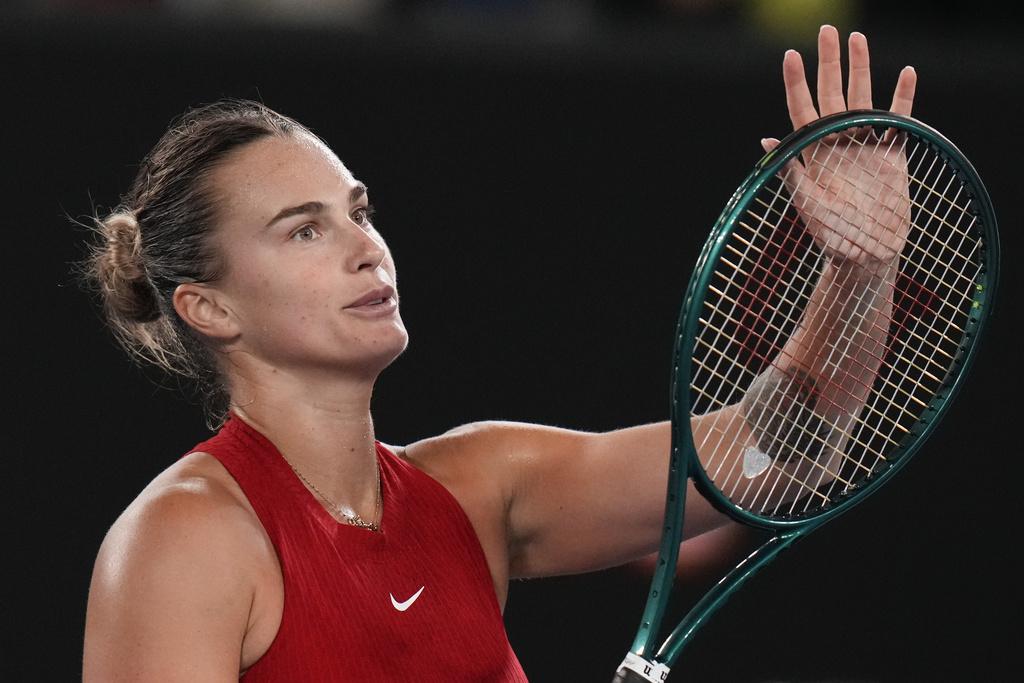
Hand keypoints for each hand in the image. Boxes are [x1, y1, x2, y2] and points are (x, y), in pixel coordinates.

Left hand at [761, 26, 917, 265]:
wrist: (866, 254)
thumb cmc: (832, 235)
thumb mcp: (808, 206)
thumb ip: (790, 173)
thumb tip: (766, 139)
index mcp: (813, 152)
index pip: (800, 108)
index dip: (796, 81)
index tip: (791, 54)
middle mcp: (837, 141)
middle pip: (831, 92)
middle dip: (828, 61)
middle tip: (827, 29)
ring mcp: (865, 143)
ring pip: (862, 96)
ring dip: (861, 68)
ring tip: (857, 38)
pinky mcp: (892, 152)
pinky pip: (898, 117)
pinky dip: (903, 96)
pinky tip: (905, 72)